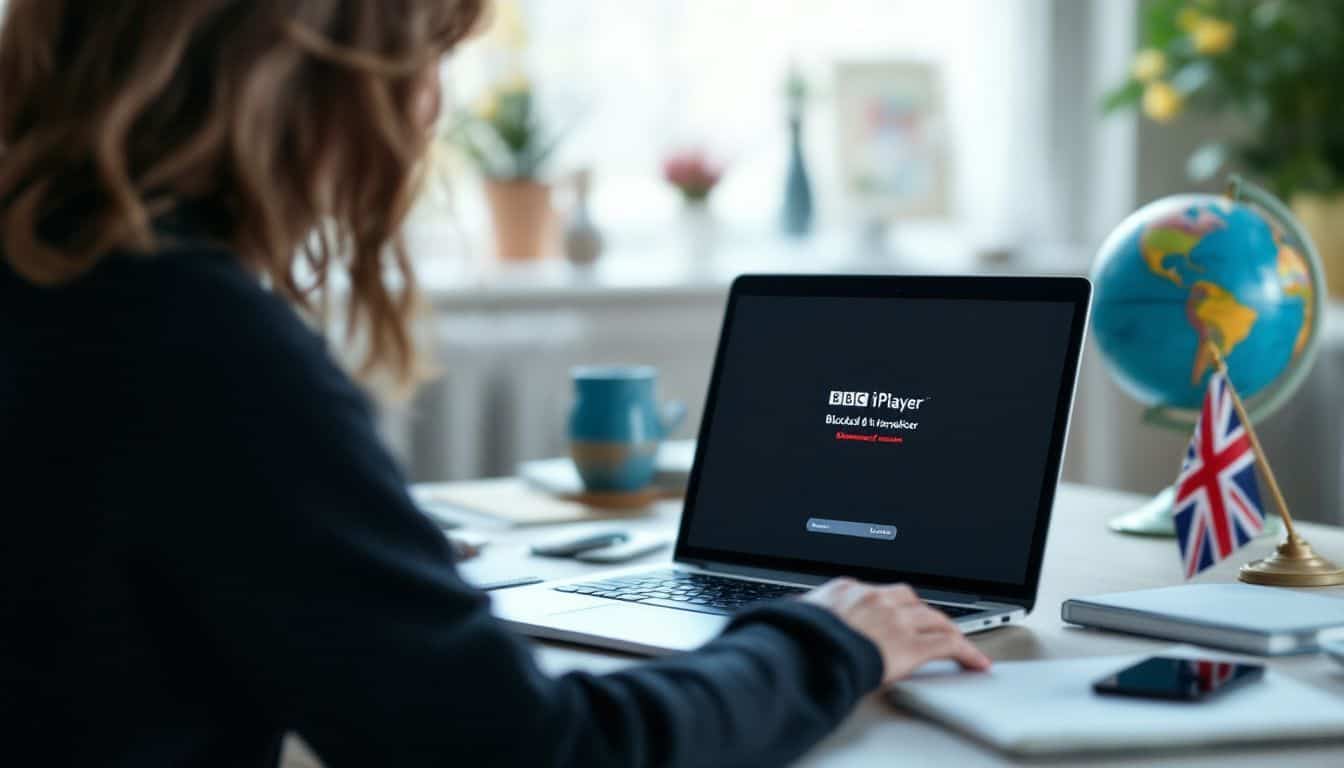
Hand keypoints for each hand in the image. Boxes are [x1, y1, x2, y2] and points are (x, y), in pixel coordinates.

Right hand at [801, 578, 991, 683]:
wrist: (804, 654)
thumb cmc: (795, 641)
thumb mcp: (796, 617)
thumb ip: (804, 613)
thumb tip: (794, 613)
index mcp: (846, 590)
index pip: (877, 593)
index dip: (891, 606)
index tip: (894, 613)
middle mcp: (875, 599)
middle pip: (909, 599)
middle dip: (922, 612)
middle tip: (930, 624)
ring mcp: (895, 619)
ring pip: (934, 617)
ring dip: (948, 629)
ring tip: (958, 641)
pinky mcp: (911, 644)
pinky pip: (948, 644)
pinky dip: (966, 651)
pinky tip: (974, 661)